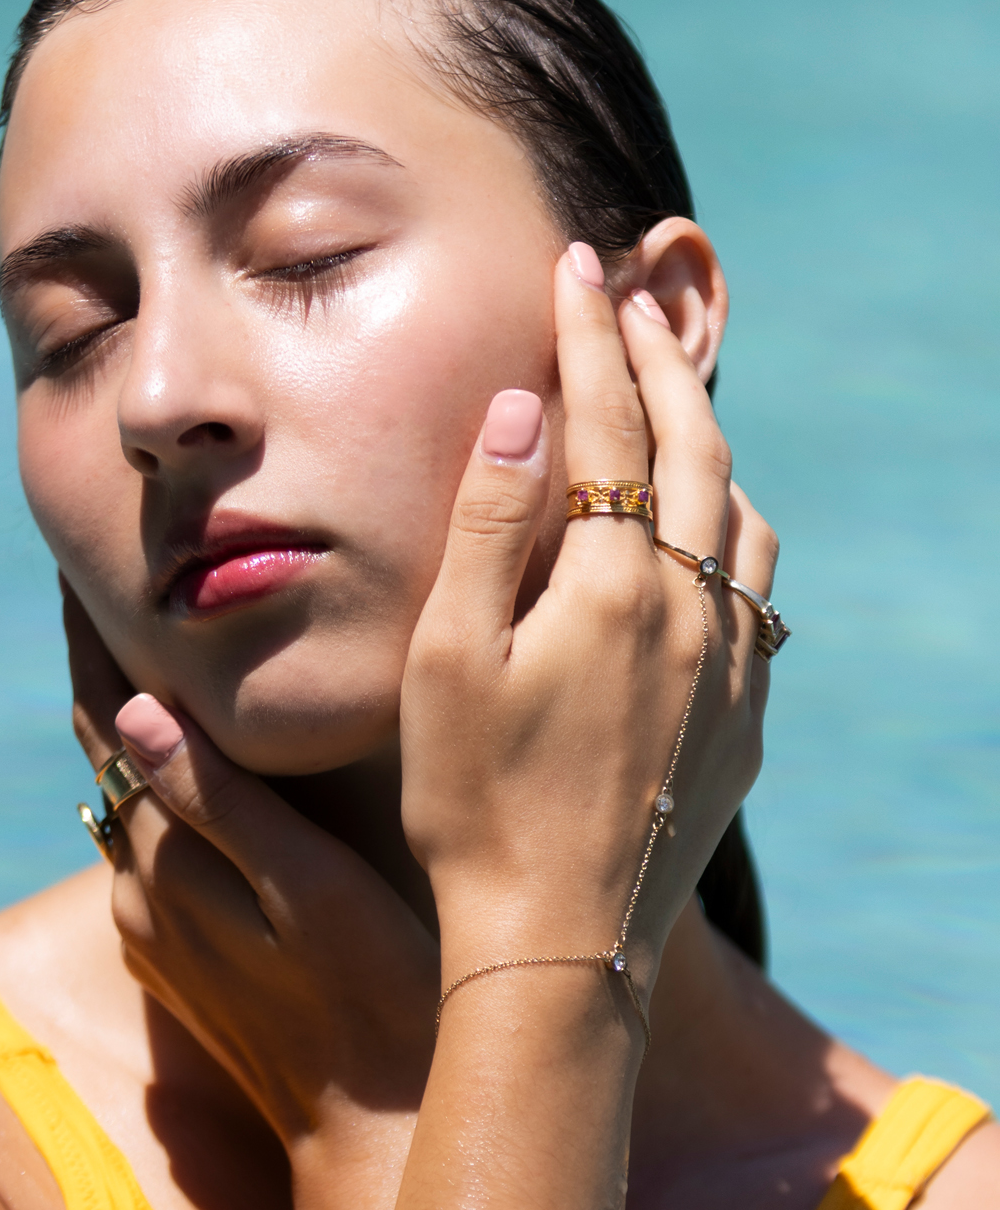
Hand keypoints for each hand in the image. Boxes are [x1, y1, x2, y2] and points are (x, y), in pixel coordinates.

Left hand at [62, 579, 437, 1146]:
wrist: (379, 1142)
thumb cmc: (380, 1006)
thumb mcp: (311, 896)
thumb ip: (222, 806)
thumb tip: (136, 710)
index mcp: (166, 865)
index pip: (107, 723)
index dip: (94, 636)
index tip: (81, 554)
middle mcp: (141, 896)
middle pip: (110, 752)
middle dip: (114, 665)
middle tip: (124, 573)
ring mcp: (158, 933)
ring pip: (133, 798)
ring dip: (140, 724)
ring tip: (162, 640)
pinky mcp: (185, 961)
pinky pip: (160, 843)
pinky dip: (169, 785)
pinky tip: (204, 756)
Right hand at [401, 245, 775, 986]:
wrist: (561, 945)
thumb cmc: (476, 805)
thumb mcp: (449, 662)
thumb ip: (487, 528)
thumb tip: (521, 410)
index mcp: (615, 588)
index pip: (608, 426)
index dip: (590, 337)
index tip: (580, 263)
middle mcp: (695, 614)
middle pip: (698, 451)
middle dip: (664, 365)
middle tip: (638, 300)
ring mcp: (732, 671)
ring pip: (746, 520)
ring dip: (713, 446)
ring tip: (677, 410)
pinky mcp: (744, 724)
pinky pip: (759, 598)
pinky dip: (733, 536)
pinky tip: (708, 546)